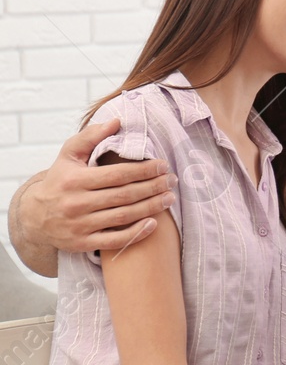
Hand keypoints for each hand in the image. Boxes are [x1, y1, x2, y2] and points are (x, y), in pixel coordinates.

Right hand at [21, 119, 176, 254]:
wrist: (34, 216)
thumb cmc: (60, 180)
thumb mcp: (69, 155)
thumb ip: (91, 136)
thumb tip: (117, 121)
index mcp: (74, 180)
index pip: (117, 174)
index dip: (144, 170)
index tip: (163, 166)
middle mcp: (76, 204)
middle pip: (124, 196)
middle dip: (153, 187)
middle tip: (172, 181)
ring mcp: (79, 226)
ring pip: (122, 217)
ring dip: (150, 208)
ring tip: (169, 198)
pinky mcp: (81, 244)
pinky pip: (114, 242)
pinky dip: (135, 234)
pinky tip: (153, 224)